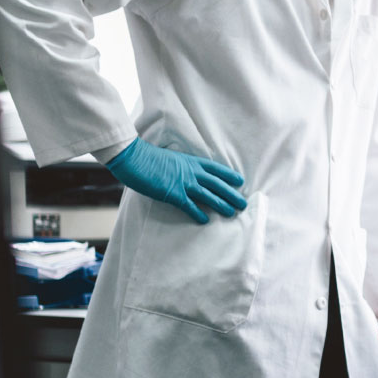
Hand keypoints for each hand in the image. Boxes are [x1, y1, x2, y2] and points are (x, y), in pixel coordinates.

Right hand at [109, 139, 247, 224]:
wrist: (134, 157)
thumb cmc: (149, 157)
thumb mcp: (172, 158)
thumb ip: (182, 166)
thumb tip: (185, 173)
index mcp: (191, 161)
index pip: (216, 169)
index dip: (229, 175)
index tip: (240, 181)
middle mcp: (191, 172)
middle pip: (217, 184)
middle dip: (232, 194)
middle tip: (243, 204)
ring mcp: (183, 182)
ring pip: (208, 195)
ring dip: (221, 205)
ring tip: (231, 213)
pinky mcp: (173, 193)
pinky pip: (189, 206)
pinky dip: (198, 213)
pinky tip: (205, 220)